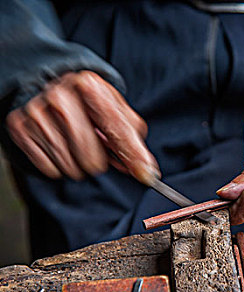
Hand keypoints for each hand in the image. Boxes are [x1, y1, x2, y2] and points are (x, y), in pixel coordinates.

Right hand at [6, 71, 159, 184]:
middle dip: (99, 161)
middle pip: (90, 156)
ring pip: (69, 166)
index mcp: (89, 86)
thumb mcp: (118, 114)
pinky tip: (60, 147)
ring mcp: (37, 111)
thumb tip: (146, 171)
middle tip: (97, 150)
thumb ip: (134, 143)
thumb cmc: (91, 105)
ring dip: (79, 165)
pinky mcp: (20, 127)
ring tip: (78, 146)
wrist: (54, 89)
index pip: (115, 129)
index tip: (144, 174)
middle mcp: (60, 95)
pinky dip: (59, 166)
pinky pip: (49, 169)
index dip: (132, 155)